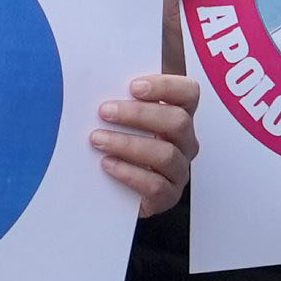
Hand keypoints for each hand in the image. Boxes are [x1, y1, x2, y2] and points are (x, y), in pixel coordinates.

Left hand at [89, 70, 201, 214]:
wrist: (117, 192)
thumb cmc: (119, 147)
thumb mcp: (121, 121)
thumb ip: (117, 102)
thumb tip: (92, 84)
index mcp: (179, 116)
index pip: (188, 93)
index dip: (166, 87)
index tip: (133, 87)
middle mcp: (185, 142)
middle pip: (178, 121)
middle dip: (139, 114)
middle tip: (105, 111)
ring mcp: (179, 170)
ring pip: (166, 154)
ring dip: (128, 144)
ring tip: (98, 139)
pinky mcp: (168, 196)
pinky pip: (155, 185)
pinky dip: (129, 173)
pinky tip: (107, 165)